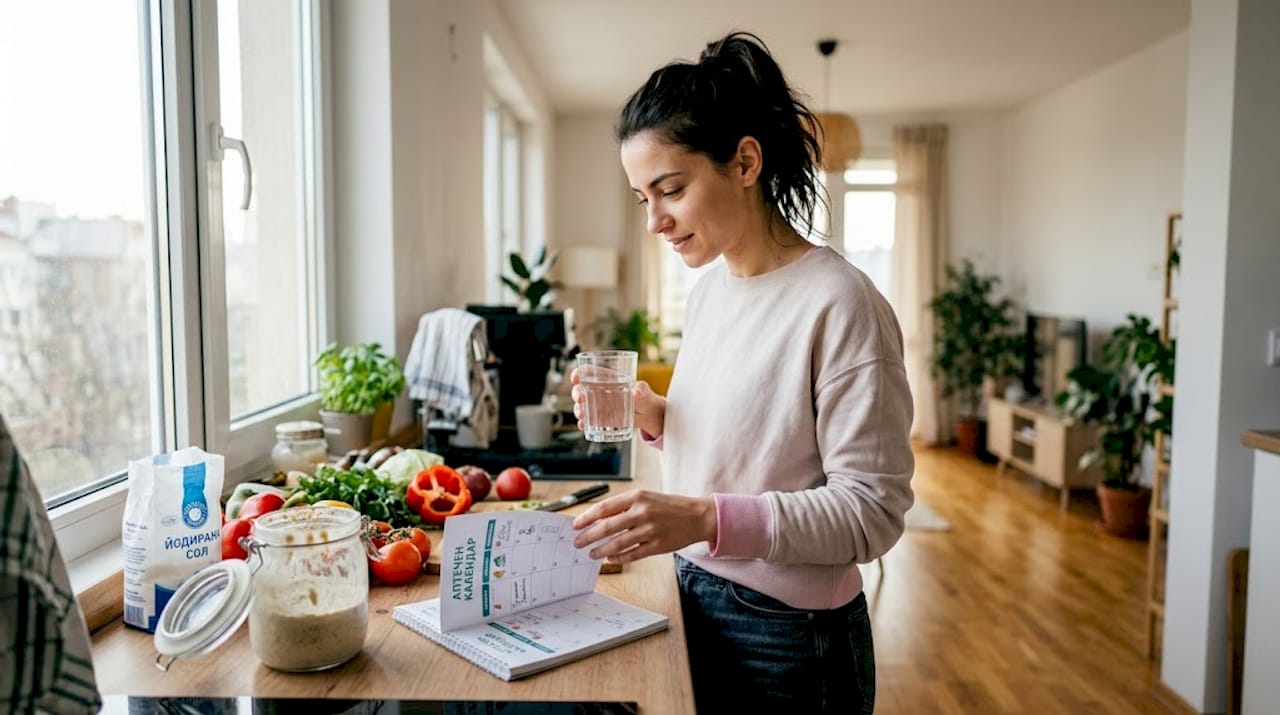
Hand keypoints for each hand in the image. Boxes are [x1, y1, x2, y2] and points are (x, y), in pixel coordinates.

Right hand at [570, 368, 666, 438]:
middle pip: (581, 389)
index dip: (579, 372)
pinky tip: (583, 425)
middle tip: (580, 398)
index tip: (576, 378)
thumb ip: (642, 389)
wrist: (648, 416)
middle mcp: (599, 391)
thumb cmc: (645, 398)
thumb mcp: (644, 392)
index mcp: (607, 379)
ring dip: (578, 409)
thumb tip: (637, 391)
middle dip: (576, 393)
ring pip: (582, 405)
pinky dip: (583, 422)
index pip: (589, 372)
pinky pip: (587, 420)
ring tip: (582, 415)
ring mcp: (598, 405)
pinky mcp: (600, 418)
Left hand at [571, 490, 715, 563]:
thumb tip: (597, 519)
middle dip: (588, 536)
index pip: (604, 507)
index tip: (576, 525)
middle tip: (578, 543)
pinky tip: (610, 557)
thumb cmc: (668, 506)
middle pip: (607, 526)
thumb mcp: (646, 497)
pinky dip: (618, 557)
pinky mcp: (658, 546)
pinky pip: (632, 554)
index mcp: (637, 496)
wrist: (697, 516)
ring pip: (617, 543)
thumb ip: (623, 507)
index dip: (587, 517)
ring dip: (600, 549)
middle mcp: (643, 512)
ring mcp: (651, 530)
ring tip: (591, 553)